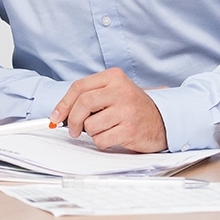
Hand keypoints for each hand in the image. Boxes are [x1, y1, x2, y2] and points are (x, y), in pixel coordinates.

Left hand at [49, 67, 166, 152]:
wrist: (163, 120)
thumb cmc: (132, 107)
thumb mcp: (113, 92)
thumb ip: (90, 97)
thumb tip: (60, 113)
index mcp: (114, 77)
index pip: (79, 87)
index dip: (63, 103)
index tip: (55, 115)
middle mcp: (121, 91)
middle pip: (83, 104)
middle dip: (72, 120)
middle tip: (72, 129)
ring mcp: (127, 110)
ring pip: (90, 125)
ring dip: (91, 132)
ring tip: (104, 129)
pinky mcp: (130, 129)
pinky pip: (101, 140)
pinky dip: (101, 142)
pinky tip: (112, 136)